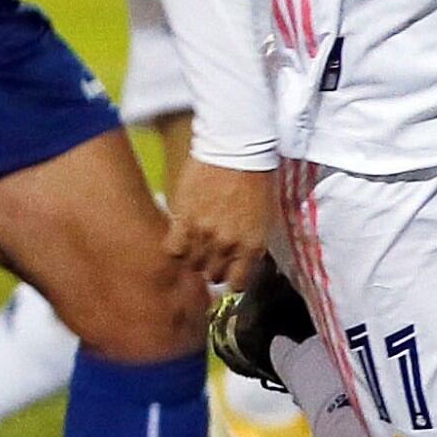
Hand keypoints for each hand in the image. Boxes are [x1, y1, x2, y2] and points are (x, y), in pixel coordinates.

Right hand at [166, 159, 280, 292]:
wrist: (237, 152)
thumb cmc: (256, 181)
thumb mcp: (264, 218)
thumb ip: (250, 243)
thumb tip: (240, 261)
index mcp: (253, 245)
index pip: (237, 283)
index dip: (231, 279)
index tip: (227, 273)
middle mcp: (228, 245)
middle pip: (212, 274)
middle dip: (211, 268)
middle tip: (209, 255)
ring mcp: (204, 234)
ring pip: (191, 264)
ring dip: (193, 258)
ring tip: (195, 245)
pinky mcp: (183, 220)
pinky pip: (173, 249)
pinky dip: (176, 248)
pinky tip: (179, 239)